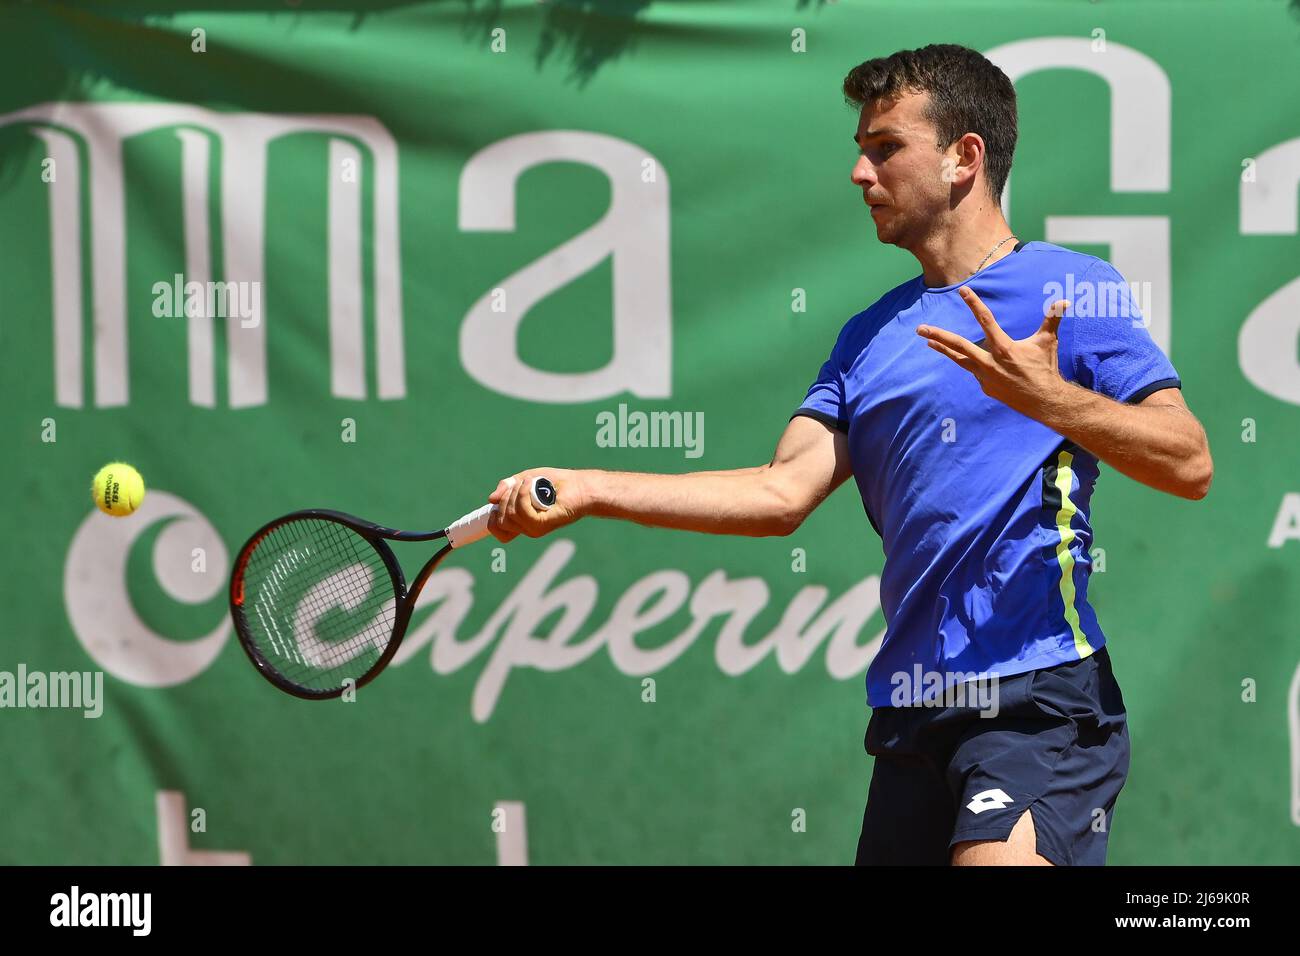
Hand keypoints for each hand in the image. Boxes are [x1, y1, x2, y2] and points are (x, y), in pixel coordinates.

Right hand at [487, 467, 588, 542]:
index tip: (497, 502)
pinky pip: (522, 512)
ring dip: (515, 494)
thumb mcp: (524, 480)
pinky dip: (523, 494)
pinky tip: (530, 484)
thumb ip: (507, 487)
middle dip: (505, 498)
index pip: (497, 531)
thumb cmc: (555, 482)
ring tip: (529, 483)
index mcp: (521, 522)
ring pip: (509, 515)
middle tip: (520, 484)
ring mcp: (534, 528)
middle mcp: (526, 528)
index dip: (491, 517)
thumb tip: (491, 499)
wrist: (579, 486)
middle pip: (500, 520)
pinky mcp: (542, 524)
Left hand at [916, 286, 1071, 419]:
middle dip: (938, 336)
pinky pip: (975, 371)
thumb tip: (1065, 300)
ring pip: (960, 359)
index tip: (962, 291)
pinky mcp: (986, 387)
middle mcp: (990, 362)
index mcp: (1004, 348)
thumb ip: (1052, 319)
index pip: (986, 320)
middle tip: (920, 329)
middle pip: (958, 345)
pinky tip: (970, 359)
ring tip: (929, 343)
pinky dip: (972, 364)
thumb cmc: (1046, 368)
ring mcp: (985, 376)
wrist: (1045, 401)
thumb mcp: (1047, 342)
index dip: (974, 304)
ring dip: (944, 350)